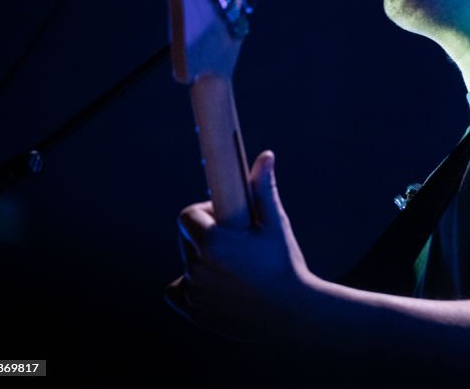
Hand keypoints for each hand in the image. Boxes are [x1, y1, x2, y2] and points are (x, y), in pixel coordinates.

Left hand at [166, 150, 311, 339]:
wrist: (292, 313)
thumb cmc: (285, 265)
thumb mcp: (276, 225)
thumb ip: (263, 189)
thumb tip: (265, 155)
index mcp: (213, 242)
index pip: (187, 216)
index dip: (204, 213)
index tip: (224, 218)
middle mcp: (197, 267)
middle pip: (186, 239)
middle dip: (205, 235)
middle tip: (235, 243)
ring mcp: (195, 292)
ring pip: (187, 265)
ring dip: (202, 261)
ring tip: (232, 266)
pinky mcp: (195, 312)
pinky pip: (178, 292)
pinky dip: (189, 288)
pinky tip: (213, 285)